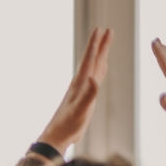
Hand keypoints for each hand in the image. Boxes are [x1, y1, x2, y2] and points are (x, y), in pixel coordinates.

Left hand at [38, 27, 111, 152]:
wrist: (58, 136)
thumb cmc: (68, 124)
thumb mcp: (81, 110)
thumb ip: (89, 94)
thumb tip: (94, 78)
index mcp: (80, 83)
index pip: (89, 59)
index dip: (95, 44)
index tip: (101, 29)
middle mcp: (81, 84)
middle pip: (92, 60)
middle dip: (100, 45)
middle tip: (107, 29)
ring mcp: (83, 90)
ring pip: (94, 68)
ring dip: (100, 55)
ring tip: (105, 43)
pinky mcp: (85, 98)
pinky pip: (95, 79)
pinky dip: (99, 70)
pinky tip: (100, 69)